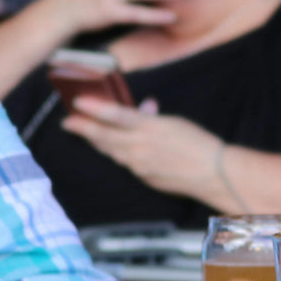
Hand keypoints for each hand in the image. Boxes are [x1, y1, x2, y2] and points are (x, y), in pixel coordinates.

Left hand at [60, 98, 213, 198]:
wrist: (213, 174)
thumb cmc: (199, 144)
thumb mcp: (176, 123)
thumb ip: (154, 118)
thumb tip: (143, 109)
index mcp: (149, 128)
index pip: (114, 116)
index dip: (93, 109)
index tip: (77, 102)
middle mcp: (139, 147)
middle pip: (103, 137)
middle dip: (83, 128)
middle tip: (67, 122)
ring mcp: (139, 165)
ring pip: (111, 151)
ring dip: (96, 141)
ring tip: (84, 132)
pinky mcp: (143, 177)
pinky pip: (124, 162)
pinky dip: (115, 152)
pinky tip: (112, 148)